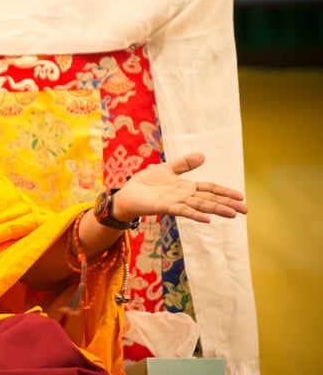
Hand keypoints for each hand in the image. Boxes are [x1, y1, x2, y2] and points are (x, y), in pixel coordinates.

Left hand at [111, 152, 247, 222]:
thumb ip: (184, 164)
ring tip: (233, 214)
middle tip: (246, 210)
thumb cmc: (146, 183)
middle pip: (210, 199)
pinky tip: (208, 219)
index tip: (241, 197)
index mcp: (186, 187)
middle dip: (227, 204)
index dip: (225, 192)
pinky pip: (183, 210)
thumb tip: (203, 155)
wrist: (127, 194)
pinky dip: (195, 214)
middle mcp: (184, 196)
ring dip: (216, 209)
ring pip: (200, 205)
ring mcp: (176, 202)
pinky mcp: (165, 206)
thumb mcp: (166, 169)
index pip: (210, 189)